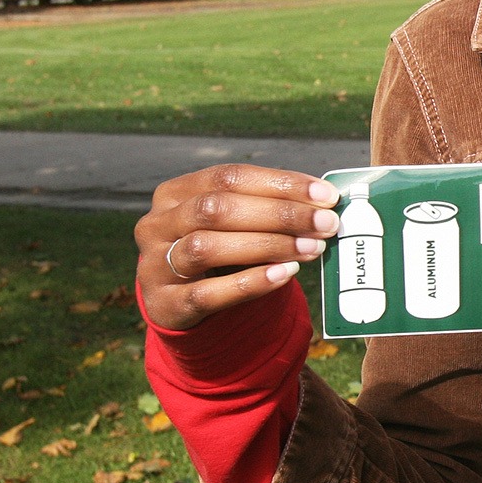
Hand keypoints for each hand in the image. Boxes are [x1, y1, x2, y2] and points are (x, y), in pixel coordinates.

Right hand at [135, 165, 340, 330]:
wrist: (182, 305)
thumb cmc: (220, 253)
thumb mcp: (233, 224)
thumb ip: (267, 210)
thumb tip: (324, 205)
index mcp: (174, 193)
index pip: (229, 177)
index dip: (280, 183)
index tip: (325, 195)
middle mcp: (157, 224)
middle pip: (217, 208)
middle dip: (279, 214)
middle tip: (325, 223)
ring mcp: (155, 265)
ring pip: (207, 247)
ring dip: (267, 246)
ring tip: (311, 248)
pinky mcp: (165, 305)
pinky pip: (207, 293)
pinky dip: (250, 283)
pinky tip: (285, 274)